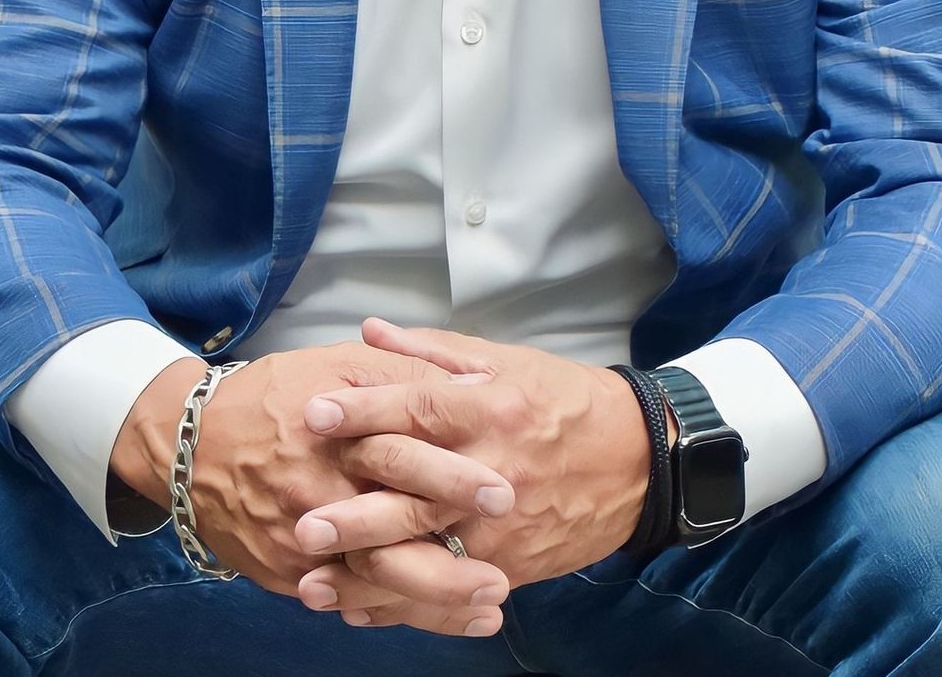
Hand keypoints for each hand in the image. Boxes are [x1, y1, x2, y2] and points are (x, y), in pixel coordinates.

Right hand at [112, 343, 515, 635]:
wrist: (191, 444)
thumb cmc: (276, 396)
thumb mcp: (338, 364)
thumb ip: (404, 374)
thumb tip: (472, 388)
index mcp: (339, 433)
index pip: (402, 457)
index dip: (453, 478)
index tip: (504, 495)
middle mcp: (320, 492)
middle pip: (390, 536)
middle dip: (448, 563)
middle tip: (501, 580)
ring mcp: (301, 539)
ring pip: (372, 581)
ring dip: (432, 602)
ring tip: (486, 612)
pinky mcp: (287, 571)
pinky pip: (344, 600)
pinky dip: (390, 613)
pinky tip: (435, 621)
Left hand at [291, 318, 651, 616]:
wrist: (639, 460)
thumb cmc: (564, 401)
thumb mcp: (505, 361)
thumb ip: (431, 352)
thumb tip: (369, 332)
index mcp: (490, 409)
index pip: (420, 408)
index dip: (366, 410)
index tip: (314, 412)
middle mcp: (492, 469)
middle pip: (416, 493)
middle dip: (356, 512)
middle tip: (302, 522)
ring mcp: (502, 525)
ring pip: (427, 554)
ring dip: (368, 572)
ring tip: (313, 581)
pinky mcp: (510, 564)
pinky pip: (449, 589)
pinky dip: (402, 604)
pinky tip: (359, 609)